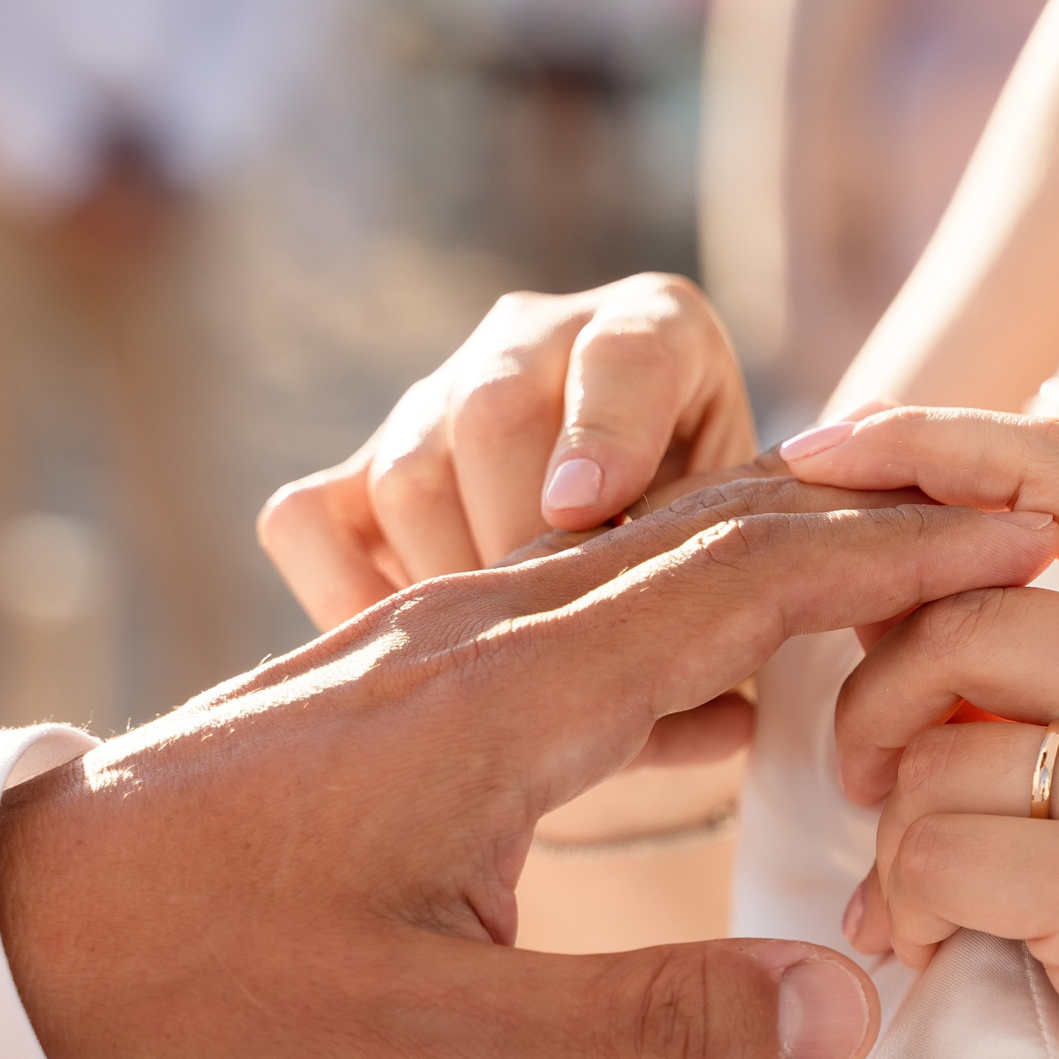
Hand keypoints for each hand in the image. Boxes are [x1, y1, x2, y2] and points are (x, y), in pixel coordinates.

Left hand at [0, 476, 1058, 1058]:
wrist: (29, 921)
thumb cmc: (220, 980)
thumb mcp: (435, 1037)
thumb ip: (650, 1019)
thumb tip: (852, 1008)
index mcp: (518, 692)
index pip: (752, 576)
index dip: (901, 551)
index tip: (1024, 534)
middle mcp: (491, 628)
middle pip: (719, 527)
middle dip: (874, 519)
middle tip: (1005, 525)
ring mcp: (446, 636)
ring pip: (654, 550)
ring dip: (789, 546)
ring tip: (902, 573)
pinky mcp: (413, 669)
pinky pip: (592, 598)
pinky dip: (698, 602)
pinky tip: (729, 671)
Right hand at [260, 274, 755, 628]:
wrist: (632, 582)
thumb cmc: (713, 577)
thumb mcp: (749, 573)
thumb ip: (742, 609)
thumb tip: (734, 725)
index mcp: (662, 333)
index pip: (628, 352)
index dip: (607, 428)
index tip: (588, 512)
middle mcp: (536, 341)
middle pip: (495, 411)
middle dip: (523, 541)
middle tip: (561, 643)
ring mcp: (431, 399)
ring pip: (409, 474)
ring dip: (454, 586)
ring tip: (510, 671)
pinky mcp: (350, 471)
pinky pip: (309, 520)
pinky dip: (350, 599)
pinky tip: (421, 660)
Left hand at [781, 408, 1058, 1058]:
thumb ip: (1055, 664)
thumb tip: (882, 568)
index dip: (932, 443)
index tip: (819, 452)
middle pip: (972, 598)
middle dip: (873, 692)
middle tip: (860, 783)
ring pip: (946, 731)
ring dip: (893, 825)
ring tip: (918, 895)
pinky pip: (940, 844)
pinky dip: (902, 906)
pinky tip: (934, 953)